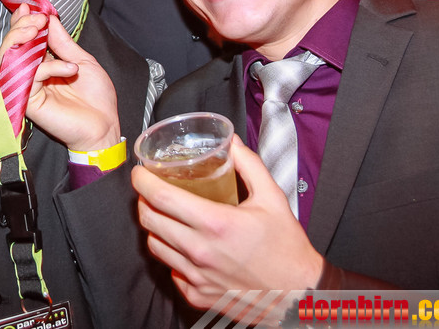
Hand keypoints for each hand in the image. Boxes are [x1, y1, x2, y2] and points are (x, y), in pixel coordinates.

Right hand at [0, 6, 120, 151]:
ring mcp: (27, 87)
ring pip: (8, 59)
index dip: (22, 22)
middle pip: (10, 46)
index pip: (23, 39)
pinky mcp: (28, 101)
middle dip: (19, 27)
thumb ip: (63, 42)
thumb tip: (49, 19)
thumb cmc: (96, 97)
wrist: (104, 125)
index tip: (31, 8)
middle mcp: (32, 74)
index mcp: (43, 63)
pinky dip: (48, 67)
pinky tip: (68, 69)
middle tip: (37, 20)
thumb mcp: (82, 61)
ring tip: (39, 30)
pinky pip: (29, 76)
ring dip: (21, 39)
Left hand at [132, 137, 323, 312]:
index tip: (140, 173)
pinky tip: (184, 246)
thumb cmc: (287, 250)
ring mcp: (196, 275)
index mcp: (215, 223)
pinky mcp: (198, 294)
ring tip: (166, 216)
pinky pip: (171, 271)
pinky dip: (171, 256)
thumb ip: (249, 165)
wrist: (298, 295)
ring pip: (155, 246)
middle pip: (149, 220)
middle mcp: (200, 251)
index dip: (142, 180)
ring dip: (154, 227)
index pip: (161, 197)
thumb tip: (232, 144)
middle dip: (143, 200)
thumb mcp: (272, 198)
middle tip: (151, 191)